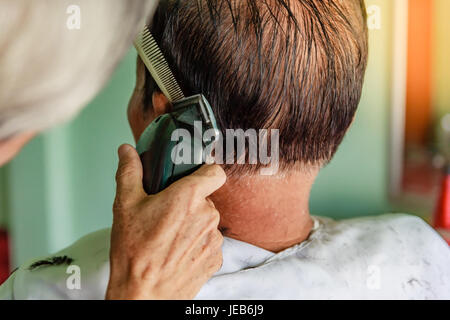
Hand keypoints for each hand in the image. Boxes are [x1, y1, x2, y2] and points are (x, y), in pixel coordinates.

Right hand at [106, 144, 225, 299]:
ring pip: (207, 220)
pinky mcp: (215, 259)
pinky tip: (177, 252)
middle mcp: (208, 216)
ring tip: (169, 236)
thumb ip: (129, 172)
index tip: (192, 177)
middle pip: (205, 198)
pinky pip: (209, 242)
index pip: (215, 172)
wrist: (142, 295)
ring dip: (193, 224)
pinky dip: (196, 243)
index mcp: (189, 197)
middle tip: (166, 213)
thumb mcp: (125, 205)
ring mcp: (213, 239)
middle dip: (188, 202)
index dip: (205, 172)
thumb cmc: (134, 252)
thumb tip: (127, 150)